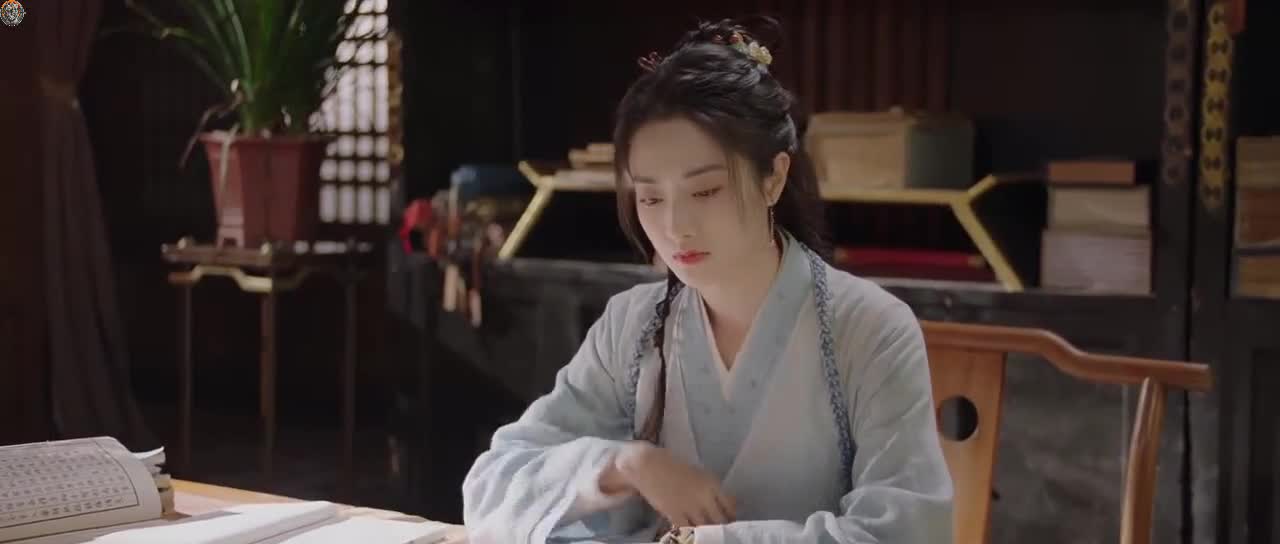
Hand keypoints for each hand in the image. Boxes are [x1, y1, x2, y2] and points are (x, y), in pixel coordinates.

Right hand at [614, 442, 735, 527]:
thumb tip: (725, 503)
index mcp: (712, 483)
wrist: (648, 465)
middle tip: (720, 530)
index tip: (730, 520)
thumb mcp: (698, 473)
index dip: (731, 516)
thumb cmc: (673, 466)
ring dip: (707, 531)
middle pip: (720, 520)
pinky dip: (691, 531)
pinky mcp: (675, 515)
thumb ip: (711, 488)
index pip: (730, 506)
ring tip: (707, 532)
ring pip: (705, 527)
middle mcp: (704, 497)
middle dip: (721, 526)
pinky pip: (688, 529)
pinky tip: (691, 532)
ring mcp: (690, 507)